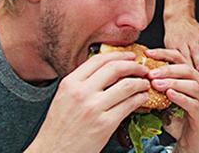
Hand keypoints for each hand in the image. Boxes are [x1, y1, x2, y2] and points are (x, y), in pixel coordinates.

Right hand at [26, 51, 150, 152]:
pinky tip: (142, 98)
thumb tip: (106, 72)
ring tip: (145, 84)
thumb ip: (82, 84)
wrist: (53, 152)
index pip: (99, 59)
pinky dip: (140, 98)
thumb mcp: (64, 98)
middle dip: (134, 66)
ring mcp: (94, 108)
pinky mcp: (105, 124)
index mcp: (70, 83)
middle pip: (115, 68)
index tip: (129, 56)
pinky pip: (129, 104)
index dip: (119, 55)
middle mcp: (82, 93)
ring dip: (141, 82)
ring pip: (127, 85)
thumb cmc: (58, 129)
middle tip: (142, 68)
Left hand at [145, 48, 198, 152]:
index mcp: (192, 80)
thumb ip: (157, 89)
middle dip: (167, 69)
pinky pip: (194, 104)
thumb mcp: (165, 102)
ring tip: (157, 84)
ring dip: (173, 82)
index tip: (148, 54)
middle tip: (151, 73)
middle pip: (187, 69)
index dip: (164, 54)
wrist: (192, 143)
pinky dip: (181, 98)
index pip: (180, 59)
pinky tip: (169, 95)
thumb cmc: (179, 122)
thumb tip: (137, 78)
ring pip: (192, 85)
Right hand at [163, 15, 198, 74]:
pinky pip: (172, 58)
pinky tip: (177, 73)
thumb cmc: (195, 30)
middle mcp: (192, 39)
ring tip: (191, 77)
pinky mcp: (170, 47)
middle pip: (195, 52)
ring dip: (187, 67)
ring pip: (184, 57)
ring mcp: (180, 43)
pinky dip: (175, 66)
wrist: (178, 20)